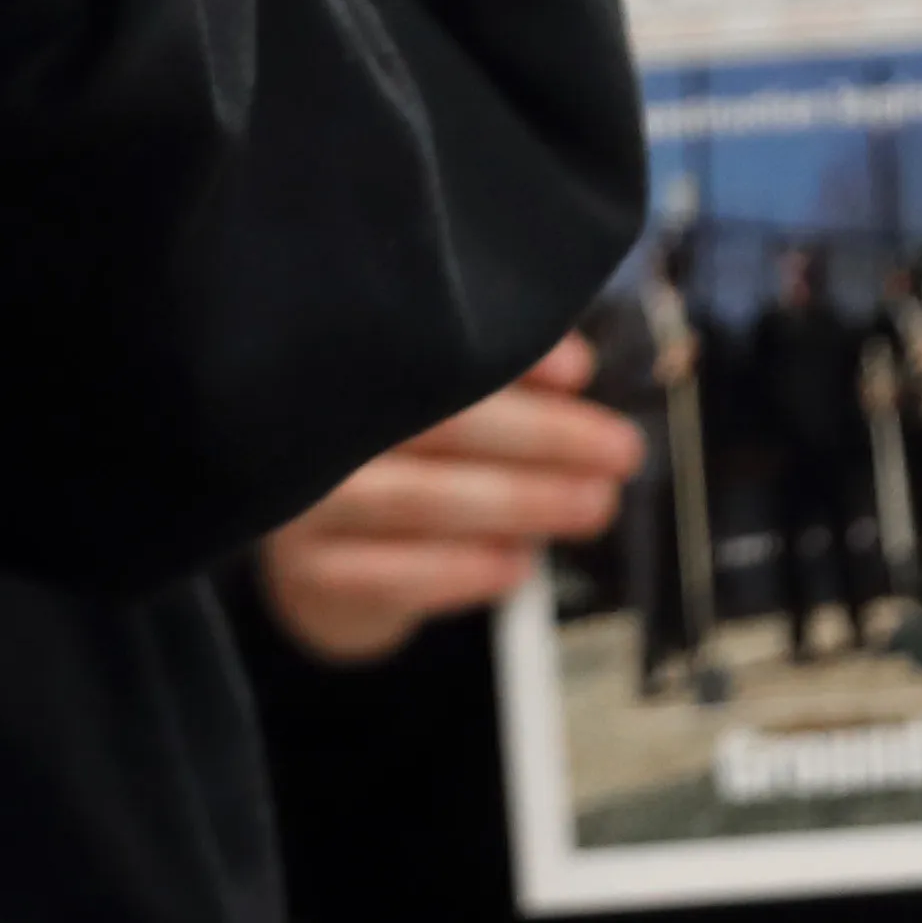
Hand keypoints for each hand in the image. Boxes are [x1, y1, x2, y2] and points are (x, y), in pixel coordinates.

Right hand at [254, 337, 647, 663]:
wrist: (320, 558)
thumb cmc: (399, 455)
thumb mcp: (438, 405)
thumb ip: (498, 378)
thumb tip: (575, 367)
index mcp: (340, 360)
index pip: (429, 349)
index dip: (511, 359)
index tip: (580, 371)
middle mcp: (308, 421)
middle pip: (435, 422)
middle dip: (542, 436)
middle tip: (621, 451)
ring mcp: (301, 501)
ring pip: (421, 498)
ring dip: (522, 502)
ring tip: (595, 504)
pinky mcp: (312, 573)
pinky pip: (398, 574)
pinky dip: (468, 568)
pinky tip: (521, 564)